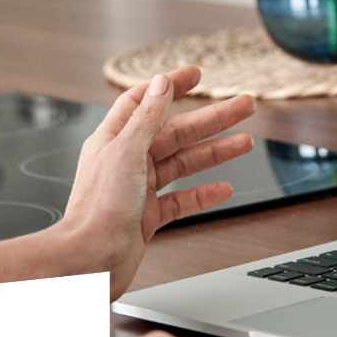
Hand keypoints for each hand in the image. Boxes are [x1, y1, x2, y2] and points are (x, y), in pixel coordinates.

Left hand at [60, 66, 254, 298]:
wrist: (90, 262)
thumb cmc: (98, 210)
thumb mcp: (126, 152)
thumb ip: (147, 117)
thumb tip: (160, 83)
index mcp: (114, 140)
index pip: (145, 101)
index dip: (171, 86)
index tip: (195, 75)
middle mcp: (127, 162)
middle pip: (175, 132)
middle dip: (211, 118)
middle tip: (243, 105)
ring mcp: (139, 190)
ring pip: (184, 164)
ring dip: (215, 152)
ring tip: (245, 142)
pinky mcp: (149, 217)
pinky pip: (182, 200)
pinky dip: (204, 193)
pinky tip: (223, 187)